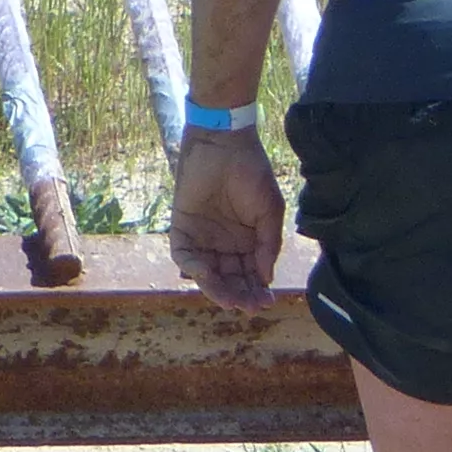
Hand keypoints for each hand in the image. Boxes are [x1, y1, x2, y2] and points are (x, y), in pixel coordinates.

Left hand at [170, 126, 285, 309]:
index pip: (251, 274)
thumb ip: (268, 244)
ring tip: (230, 300)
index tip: (266, 303)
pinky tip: (207, 274)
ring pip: (208, 274)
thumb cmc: (251, 173)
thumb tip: (266, 277)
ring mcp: (202, 239)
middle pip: (230, 278)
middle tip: (248, 307)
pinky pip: (185, 256)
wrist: (224, 144)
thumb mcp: (270, 210)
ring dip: (217, 289)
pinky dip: (193, 268)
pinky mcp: (182, 230)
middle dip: (239, 294)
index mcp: (246, 241)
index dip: (257, 290)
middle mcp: (224, 245)